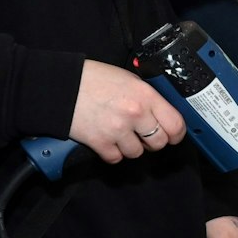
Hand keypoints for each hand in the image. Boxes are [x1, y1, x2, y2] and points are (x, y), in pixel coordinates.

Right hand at [68, 59, 184, 162]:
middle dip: (153, 141)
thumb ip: (147, 97)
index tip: (173, 135)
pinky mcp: (99, 142)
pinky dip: (112, 153)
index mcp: (145, 95)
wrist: (60, 85)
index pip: (176, 124)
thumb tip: (162, 113)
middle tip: (144, 135)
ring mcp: (117, 129)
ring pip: (136, 152)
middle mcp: (135, 113)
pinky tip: (107, 140)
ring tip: (120, 134)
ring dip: (130, 147)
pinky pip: (116, 158)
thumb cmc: (92, 79)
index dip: (177, 133)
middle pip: (159, 142)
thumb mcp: (129, 80)